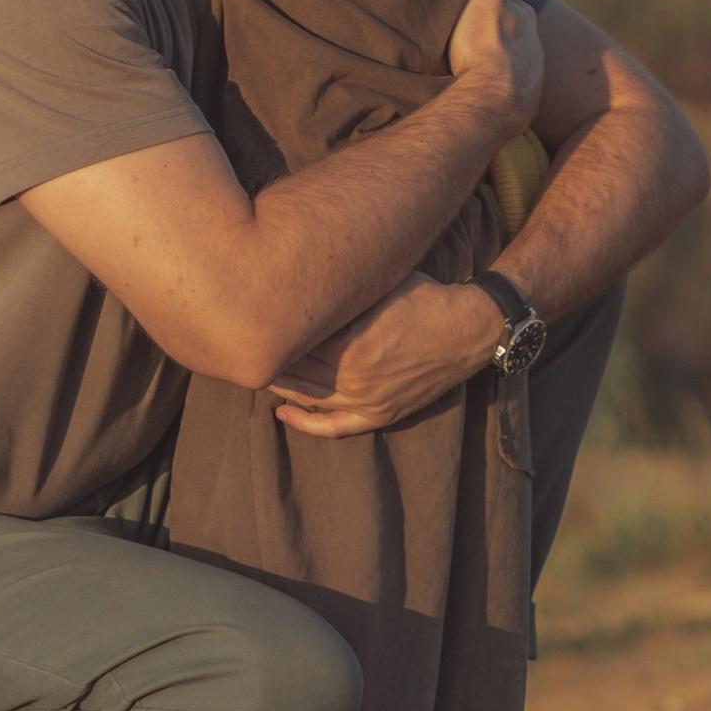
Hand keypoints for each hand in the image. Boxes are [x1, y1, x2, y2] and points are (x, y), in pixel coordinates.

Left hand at [267, 273, 504, 436]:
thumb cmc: (424, 296)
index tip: (248, 314)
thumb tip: (294, 282)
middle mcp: (353, 379)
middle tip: (239, 340)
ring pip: (305, 397)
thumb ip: (339, 290)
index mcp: (349, 344)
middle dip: (266, 353)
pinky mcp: (381, 414)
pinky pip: (333, 428)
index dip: (269, 328)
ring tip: (254, 366)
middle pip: (293, 370)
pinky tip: (281, 412)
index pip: (293, 340)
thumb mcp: (379, 284)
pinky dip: (304, 423)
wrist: (471, 329)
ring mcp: (367, 401)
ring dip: (278, 384)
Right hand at [443, 0, 541, 134]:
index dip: (491, 11)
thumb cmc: (482, 46)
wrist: (493, 101)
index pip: (508, 10)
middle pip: (513, 41)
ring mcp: (533, 81)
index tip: (474, 19)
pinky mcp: (527, 110)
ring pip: (515, 71)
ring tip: (472, 77)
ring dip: (499, 72)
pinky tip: (480, 101)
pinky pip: (511, 100)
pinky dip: (500, 98)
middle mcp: (536, 50)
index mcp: (525, 21)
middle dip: (498, 43)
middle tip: (471, 48)